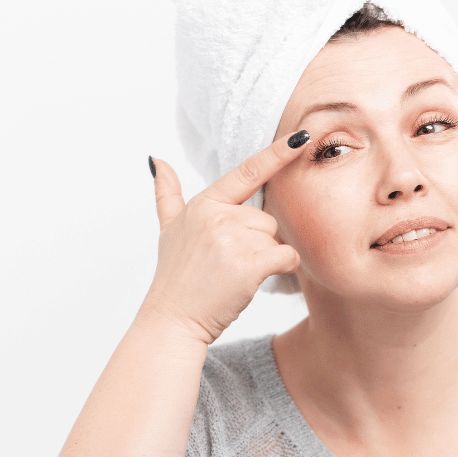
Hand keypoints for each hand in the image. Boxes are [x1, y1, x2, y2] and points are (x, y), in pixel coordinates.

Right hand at [143, 134, 305, 344]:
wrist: (173, 319)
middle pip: (267, 218)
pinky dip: (282, 268)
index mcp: (204, 204)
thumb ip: (167, 194)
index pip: (247, 172)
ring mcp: (232, 239)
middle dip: (257, 242)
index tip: (301, 137)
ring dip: (264, 259)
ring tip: (234, 275)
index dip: (276, 154)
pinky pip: (286, 256)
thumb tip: (157, 160)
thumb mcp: (168, 230)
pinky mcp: (248, 264)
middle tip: (228, 265)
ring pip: (275, 238)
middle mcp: (217, 216)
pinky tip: (258, 280)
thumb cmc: (176, 279)